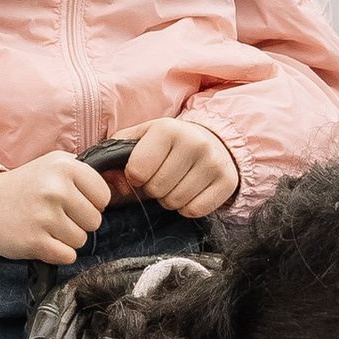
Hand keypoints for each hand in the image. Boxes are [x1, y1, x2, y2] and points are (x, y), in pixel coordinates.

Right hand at [0, 151, 109, 263]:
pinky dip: (57, 252)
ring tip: (45, 226)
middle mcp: (55, 189)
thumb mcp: (53, 165)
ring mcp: (44, 216)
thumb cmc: (26, 188)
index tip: (72, 201)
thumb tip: (120, 187)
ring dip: (66, 238)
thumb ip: (84, 174)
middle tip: (55, 215)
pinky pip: (67, 256)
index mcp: (65, 166)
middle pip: (94, 221)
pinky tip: (42, 239)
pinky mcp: (35, 242)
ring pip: (81, 240)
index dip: (91, 203)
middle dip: (79, 222)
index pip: (104, 196)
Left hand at [120, 115, 241, 217]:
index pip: (137, 171)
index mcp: (168, 129)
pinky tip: (191, 191)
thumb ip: (118, 155)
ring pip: (175, 202)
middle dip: (153, 189)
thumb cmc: (169, 143)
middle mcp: (194, 143)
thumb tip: (110, 185)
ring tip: (176, 183)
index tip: (143, 170)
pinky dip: (188, 207)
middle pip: (156, 189)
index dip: (135, 176)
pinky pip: (196, 210)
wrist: (213, 140)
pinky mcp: (228, 181)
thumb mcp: (142, 137)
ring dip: (170, 199)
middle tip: (162, 177)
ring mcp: (214, 163)